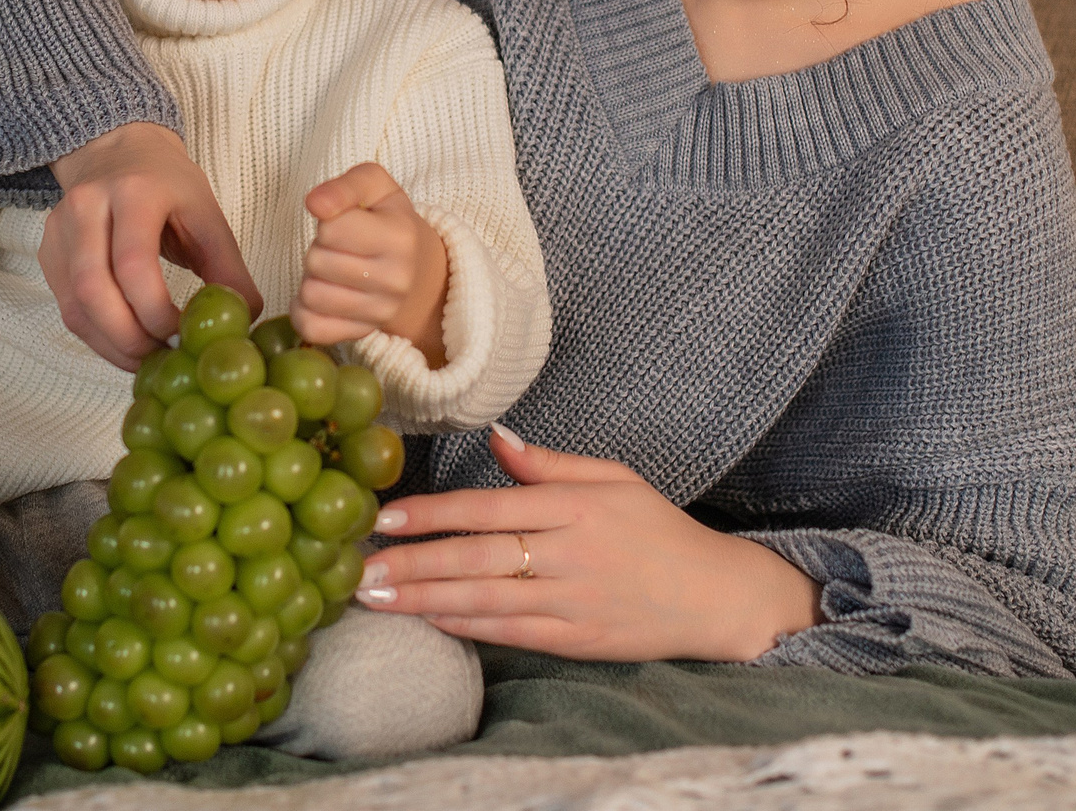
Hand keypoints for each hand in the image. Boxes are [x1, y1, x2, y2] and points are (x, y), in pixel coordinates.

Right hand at [45, 122, 262, 366]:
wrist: (117, 151)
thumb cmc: (167, 185)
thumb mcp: (207, 214)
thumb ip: (227, 268)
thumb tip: (242, 320)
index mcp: (134, 191)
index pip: (133, 263)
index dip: (155, 310)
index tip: (182, 335)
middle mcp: (87, 206)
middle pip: (94, 289)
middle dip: (130, 338)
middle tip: (165, 357)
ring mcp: (60, 229)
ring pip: (75, 306)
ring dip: (112, 346)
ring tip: (149, 358)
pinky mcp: (49, 253)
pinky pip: (68, 308)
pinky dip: (98, 337)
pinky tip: (127, 345)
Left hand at [298, 163, 448, 363]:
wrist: (420, 273)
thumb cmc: (390, 222)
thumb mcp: (376, 187)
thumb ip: (345, 186)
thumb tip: (314, 203)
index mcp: (400, 237)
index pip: (332, 229)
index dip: (328, 222)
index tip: (344, 224)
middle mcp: (395, 280)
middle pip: (316, 262)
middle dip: (319, 250)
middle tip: (338, 249)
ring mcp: (379, 312)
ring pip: (310, 295)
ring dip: (312, 279)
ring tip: (333, 271)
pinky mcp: (360, 334)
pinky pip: (311, 328)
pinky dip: (305, 311)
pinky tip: (323, 296)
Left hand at [354, 425, 821, 660]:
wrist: (714, 595)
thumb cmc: (658, 529)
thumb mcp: (613, 478)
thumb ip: (550, 463)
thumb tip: (497, 437)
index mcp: (574, 506)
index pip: (486, 508)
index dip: (431, 513)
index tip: (384, 517)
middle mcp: (568, 552)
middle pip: (475, 557)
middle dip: (412, 563)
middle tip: (361, 568)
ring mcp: (572, 600)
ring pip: (484, 599)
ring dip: (424, 598)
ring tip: (377, 598)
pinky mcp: (577, 639)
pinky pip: (511, 633)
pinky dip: (466, 626)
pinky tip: (429, 619)